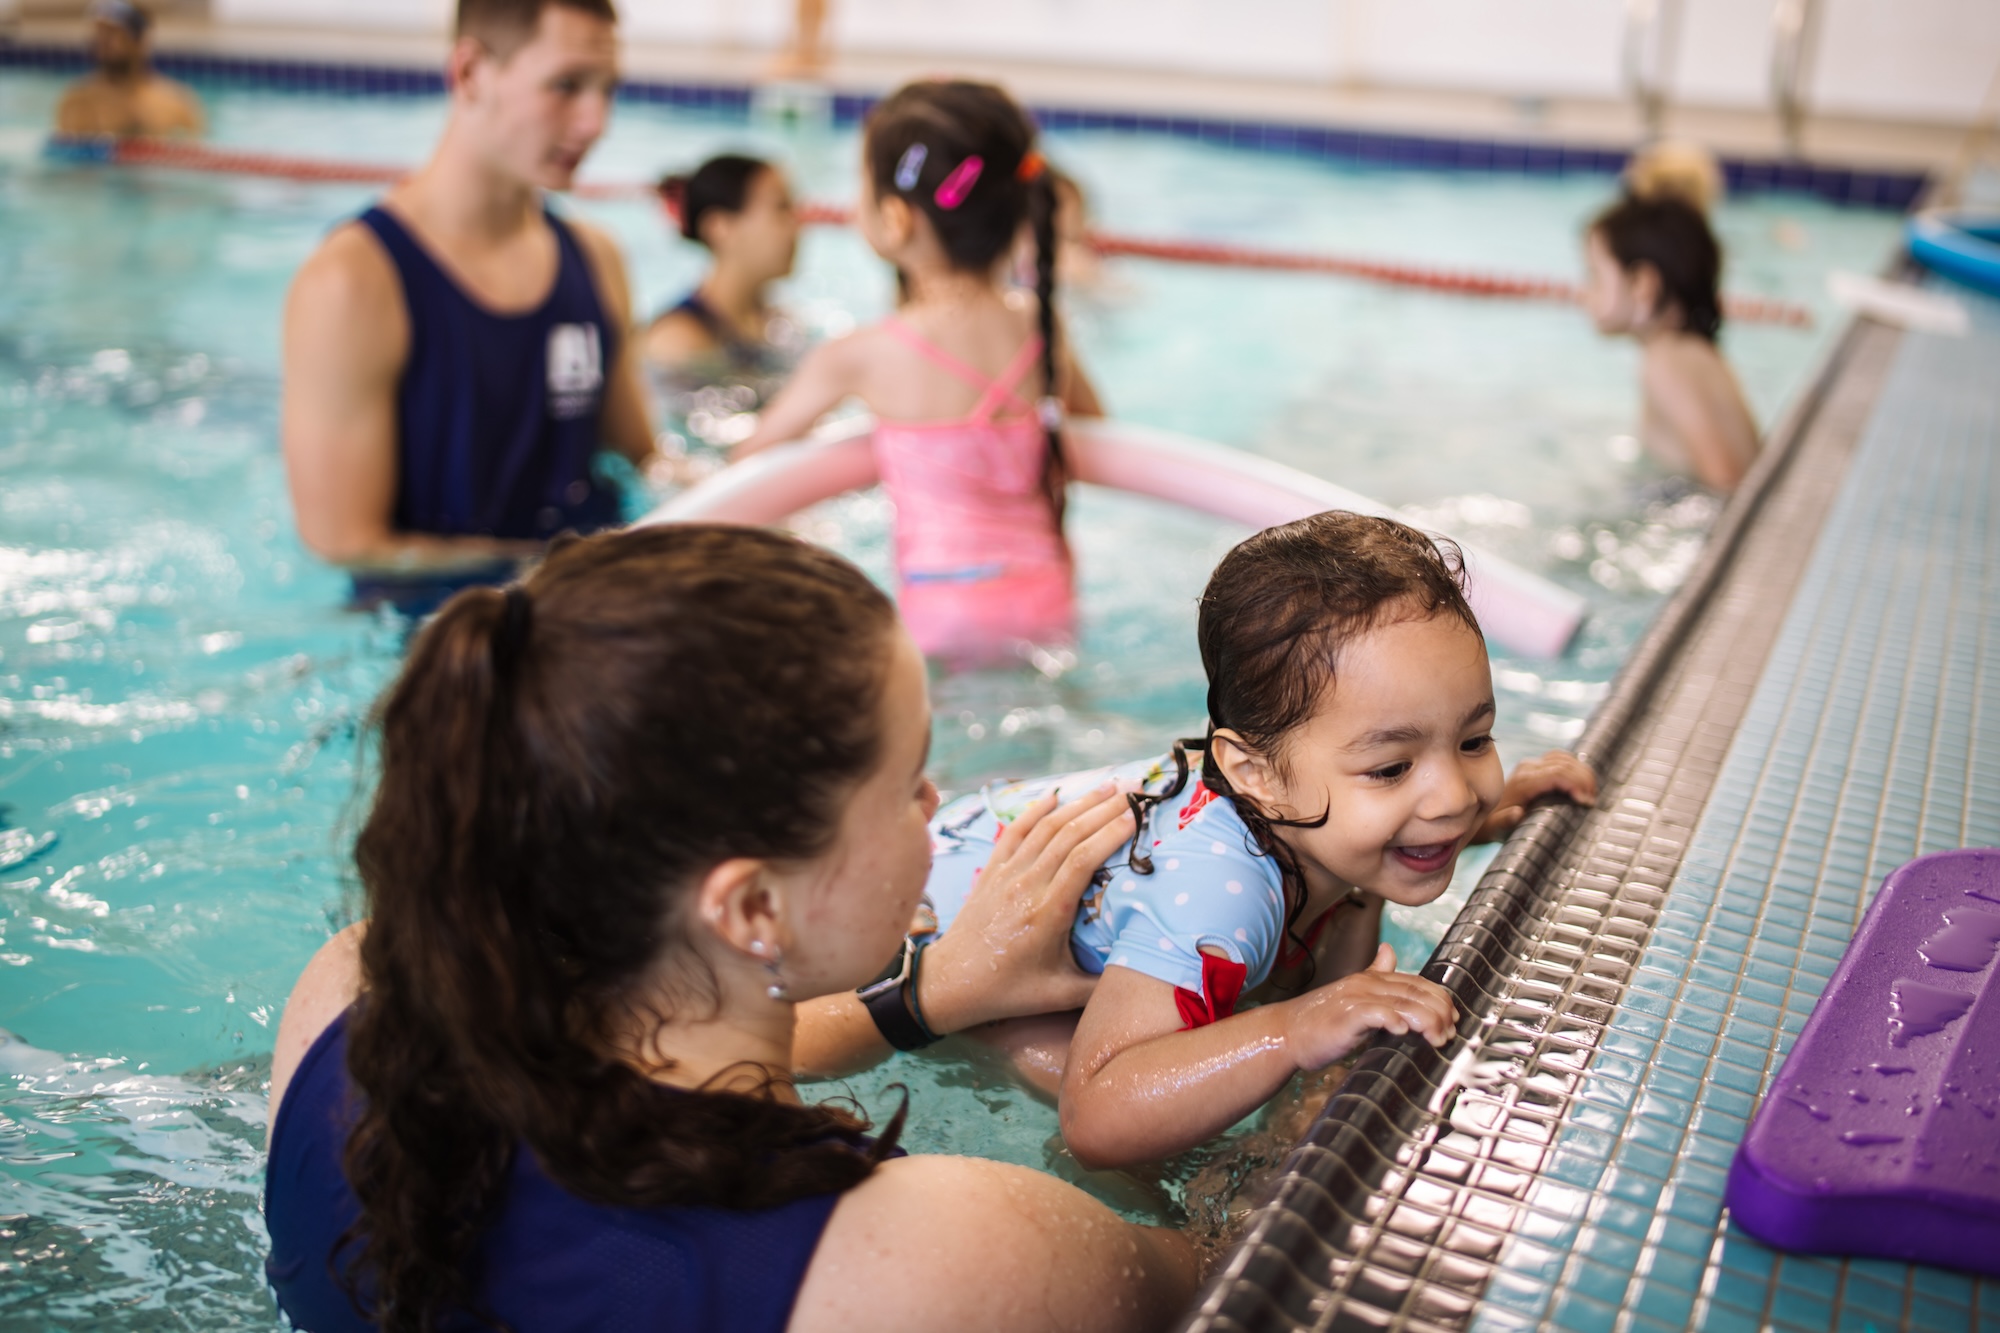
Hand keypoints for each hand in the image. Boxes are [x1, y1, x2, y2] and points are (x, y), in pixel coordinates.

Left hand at [916, 784, 1136, 1033]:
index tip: (1137, 816)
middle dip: (1104, 808)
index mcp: (1048, 912)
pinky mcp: (991, 872)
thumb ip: (1101, 986)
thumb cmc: (1008, 991)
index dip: (1111, 833)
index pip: (1083, 859)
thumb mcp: (1059, 995)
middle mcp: (1027, 885)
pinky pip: (1014, 832)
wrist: (952, 982)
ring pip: (1046, 827)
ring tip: (1108, 787)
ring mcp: (1006, 874)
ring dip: (1078, 803)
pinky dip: (1035, 809)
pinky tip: (1054, 794)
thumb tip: (1144, 972)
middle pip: (1069, 834)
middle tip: (1134, 790)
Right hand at [1280, 945, 1457, 1069]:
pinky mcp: (1347, 1016)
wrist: (1286, 1033)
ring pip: (1403, 1004)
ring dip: (1426, 1021)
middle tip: (1450, 1033)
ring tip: (1438, 1039)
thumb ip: (1375, 974)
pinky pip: (1377, 1015)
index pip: (1416, 982)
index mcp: (1371, 979)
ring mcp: (1356, 998)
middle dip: (1439, 1011)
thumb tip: (1389, 950)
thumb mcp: (1352, 994)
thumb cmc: (1321, 1020)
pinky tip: (1405, 1033)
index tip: (1453, 1018)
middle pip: (1415, 991)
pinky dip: (1394, 1022)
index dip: (1439, 998)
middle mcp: (1366, 984)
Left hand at [1476, 749, 1597, 841]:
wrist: (1480, 814)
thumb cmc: (1491, 826)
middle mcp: (1527, 769)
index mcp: (1522, 782)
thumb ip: (1505, 820)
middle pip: (1564, 764)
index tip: (1588, 801)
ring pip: (1564, 758)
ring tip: (1592, 792)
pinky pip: (1559, 758)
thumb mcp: (1495, 828)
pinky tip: (1582, 782)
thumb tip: (1517, 812)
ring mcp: (1530, 765)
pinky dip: (1575, 766)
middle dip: (1584, 779)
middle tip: (1594, 800)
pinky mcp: (1534, 767)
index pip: (1557, 774)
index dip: (1577, 783)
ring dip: (1582, 772)